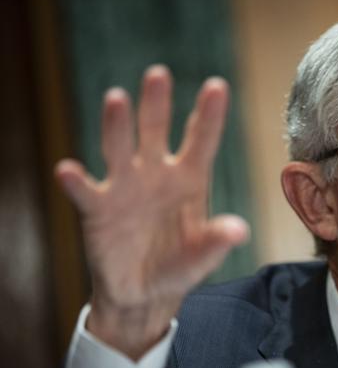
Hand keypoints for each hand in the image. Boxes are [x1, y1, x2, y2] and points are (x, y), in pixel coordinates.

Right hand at [55, 65, 248, 359]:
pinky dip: (77, 182)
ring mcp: (125, 189)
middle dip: (156, 104)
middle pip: (155, 132)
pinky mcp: (99, 210)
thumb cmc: (179, 266)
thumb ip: (217, 241)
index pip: (200, 141)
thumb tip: (239, 230)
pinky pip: (86, 192)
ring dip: (117, 126)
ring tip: (116, 98)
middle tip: (157, 74)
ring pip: (119, 150)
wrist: (145, 293)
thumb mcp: (203, 256)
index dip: (209, 116)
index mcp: (189, 180)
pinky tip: (68, 170)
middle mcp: (156, 176)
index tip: (216, 86)